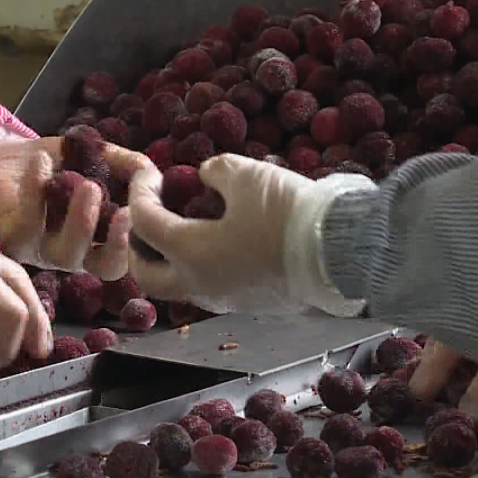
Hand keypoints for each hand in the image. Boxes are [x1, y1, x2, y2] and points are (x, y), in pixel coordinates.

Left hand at [0, 130, 152, 280]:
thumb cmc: (47, 164)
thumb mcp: (92, 157)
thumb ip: (122, 163)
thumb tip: (150, 171)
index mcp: (97, 239)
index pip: (126, 255)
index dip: (137, 240)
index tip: (141, 209)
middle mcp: (73, 252)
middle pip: (106, 268)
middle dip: (118, 243)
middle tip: (125, 211)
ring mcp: (42, 250)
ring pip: (68, 254)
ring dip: (82, 220)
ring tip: (87, 184)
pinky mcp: (13, 239)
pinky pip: (31, 223)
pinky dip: (38, 189)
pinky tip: (42, 161)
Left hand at [128, 153, 372, 314]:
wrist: (339, 253)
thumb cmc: (287, 213)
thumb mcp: (247, 176)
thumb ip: (216, 172)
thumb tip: (205, 177)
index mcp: (190, 254)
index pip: (144, 223)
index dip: (140, 192)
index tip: (148, 173)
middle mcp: (200, 285)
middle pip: (146, 276)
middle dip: (137, 246)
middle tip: (147, 217)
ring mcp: (225, 300)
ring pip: (178, 286)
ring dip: (169, 259)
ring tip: (182, 228)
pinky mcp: (249, 305)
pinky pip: (210, 288)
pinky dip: (200, 266)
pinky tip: (218, 241)